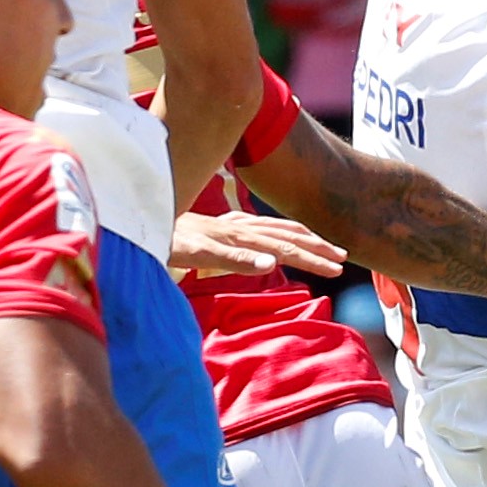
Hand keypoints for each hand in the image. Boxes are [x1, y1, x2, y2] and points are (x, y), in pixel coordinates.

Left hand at [169, 209, 344, 279]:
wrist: (142, 217)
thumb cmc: (167, 242)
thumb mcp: (198, 254)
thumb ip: (236, 259)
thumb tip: (273, 262)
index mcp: (240, 236)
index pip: (287, 249)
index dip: (313, 259)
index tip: (337, 270)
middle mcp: (241, 226)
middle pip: (289, 235)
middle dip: (318, 247)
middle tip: (343, 258)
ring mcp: (234, 222)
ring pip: (280, 228)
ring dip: (307, 237)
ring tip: (328, 246)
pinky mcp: (226, 223)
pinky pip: (266, 225)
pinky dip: (286, 230)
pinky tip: (286, 234)